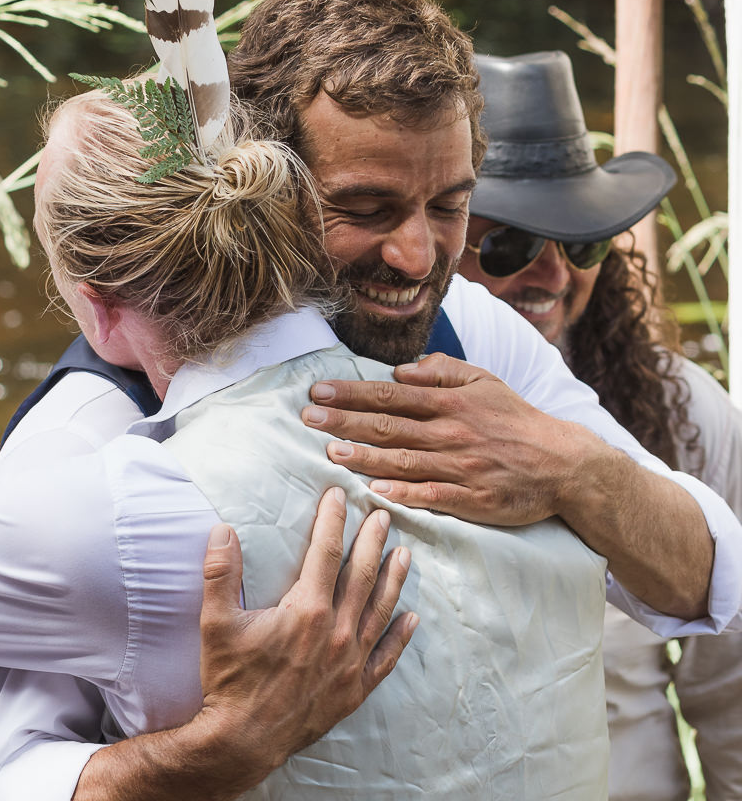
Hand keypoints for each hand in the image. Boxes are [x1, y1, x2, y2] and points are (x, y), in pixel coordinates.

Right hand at [75, 489, 414, 800]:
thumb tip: (222, 530)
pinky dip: (400, 637)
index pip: (326, 552)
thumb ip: (220, 573)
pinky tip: (411, 620)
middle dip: (372, 541)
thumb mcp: (216, 623)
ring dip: (394, 579)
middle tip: (383, 515)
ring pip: (380, 610)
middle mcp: (336, 632)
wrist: (243, 741)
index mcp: (307, 611)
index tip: (339, 495)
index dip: (333, 520)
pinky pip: (385, 658)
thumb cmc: (230, 681)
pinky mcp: (354, 689)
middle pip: (362, 575)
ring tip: (405, 554)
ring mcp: (350, 662)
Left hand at [302, 353, 593, 525]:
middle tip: (307, 417)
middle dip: (344, 420)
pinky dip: (404, 494)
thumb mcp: (484, 381)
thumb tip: (402, 370)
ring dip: (363, 456)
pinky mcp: (472, 500)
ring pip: (402, 460)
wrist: (562, 463)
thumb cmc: (516, 419)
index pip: (391, 394)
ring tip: (329, 452)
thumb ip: (443, 371)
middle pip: (388, 425)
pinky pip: (431, 496)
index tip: (319, 390)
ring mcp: (460, 468)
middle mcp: (450, 432)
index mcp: (450, 402)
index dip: (352, 392)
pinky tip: (375, 492)